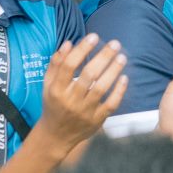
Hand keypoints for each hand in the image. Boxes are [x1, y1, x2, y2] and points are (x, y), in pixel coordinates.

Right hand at [35, 33, 126, 151]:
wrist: (56, 136)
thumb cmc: (53, 104)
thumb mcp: (48, 85)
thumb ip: (56, 64)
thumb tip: (69, 43)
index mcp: (56, 89)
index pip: (69, 65)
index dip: (82, 49)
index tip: (94, 36)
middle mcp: (70, 100)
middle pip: (88, 75)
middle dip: (103, 57)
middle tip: (115, 43)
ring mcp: (84, 111)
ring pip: (101, 88)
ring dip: (113, 71)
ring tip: (122, 57)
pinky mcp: (96, 120)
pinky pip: (111, 104)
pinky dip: (119, 91)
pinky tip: (124, 78)